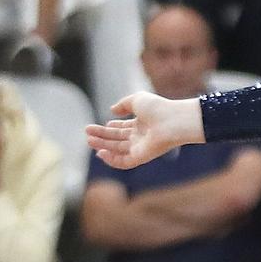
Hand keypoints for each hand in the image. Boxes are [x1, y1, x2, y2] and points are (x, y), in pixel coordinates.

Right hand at [87, 92, 204, 168]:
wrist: (173, 121)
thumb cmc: (158, 108)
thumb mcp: (137, 99)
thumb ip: (123, 104)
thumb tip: (112, 110)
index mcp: (141, 124)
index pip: (122, 128)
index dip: (109, 128)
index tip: (96, 127)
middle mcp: (140, 137)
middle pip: (117, 139)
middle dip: (102, 137)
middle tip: (87, 134)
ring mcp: (141, 148)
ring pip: (118, 150)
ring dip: (103, 146)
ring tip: (89, 140)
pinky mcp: (142, 157)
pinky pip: (124, 162)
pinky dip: (112, 160)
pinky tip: (101, 153)